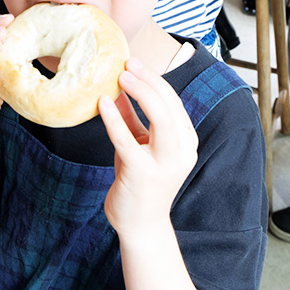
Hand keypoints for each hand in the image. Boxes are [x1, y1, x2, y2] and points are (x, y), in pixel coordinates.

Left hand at [99, 58, 198, 236]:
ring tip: (120, 77)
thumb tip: (116, 87)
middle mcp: (182, 151)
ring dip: (140, 93)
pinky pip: (127, 140)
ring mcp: (164, 164)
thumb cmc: (140, 182)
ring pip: (160, 118)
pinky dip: (114, 118)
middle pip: (170, 105)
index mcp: (186, 141)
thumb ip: (131, 117)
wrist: (140, 224)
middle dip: (150, 80)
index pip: (174, 102)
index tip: (135, 64)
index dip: (155, 80)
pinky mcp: (142, 173)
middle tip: (128, 64)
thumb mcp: (139, 144)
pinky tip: (102, 103)